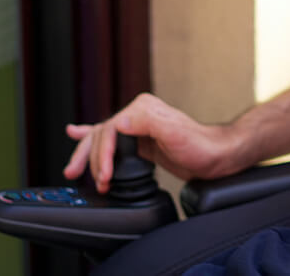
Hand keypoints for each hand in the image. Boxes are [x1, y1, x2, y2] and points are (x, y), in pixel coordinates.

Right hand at [62, 93, 247, 192]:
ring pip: (101, 138)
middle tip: (90, 179)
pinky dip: (92, 138)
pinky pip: (111, 140)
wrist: (217, 157)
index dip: (103, 154)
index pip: (108, 130)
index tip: (105, 175)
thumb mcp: (174, 132)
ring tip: (73, 170)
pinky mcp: (141, 141)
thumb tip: (118, 122)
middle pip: (101, 135)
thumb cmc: (200, 146)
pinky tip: (77, 133)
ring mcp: (138, 127)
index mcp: (142, 109)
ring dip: (87, 154)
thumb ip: (147, 123)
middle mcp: (138, 114)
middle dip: (91, 159)